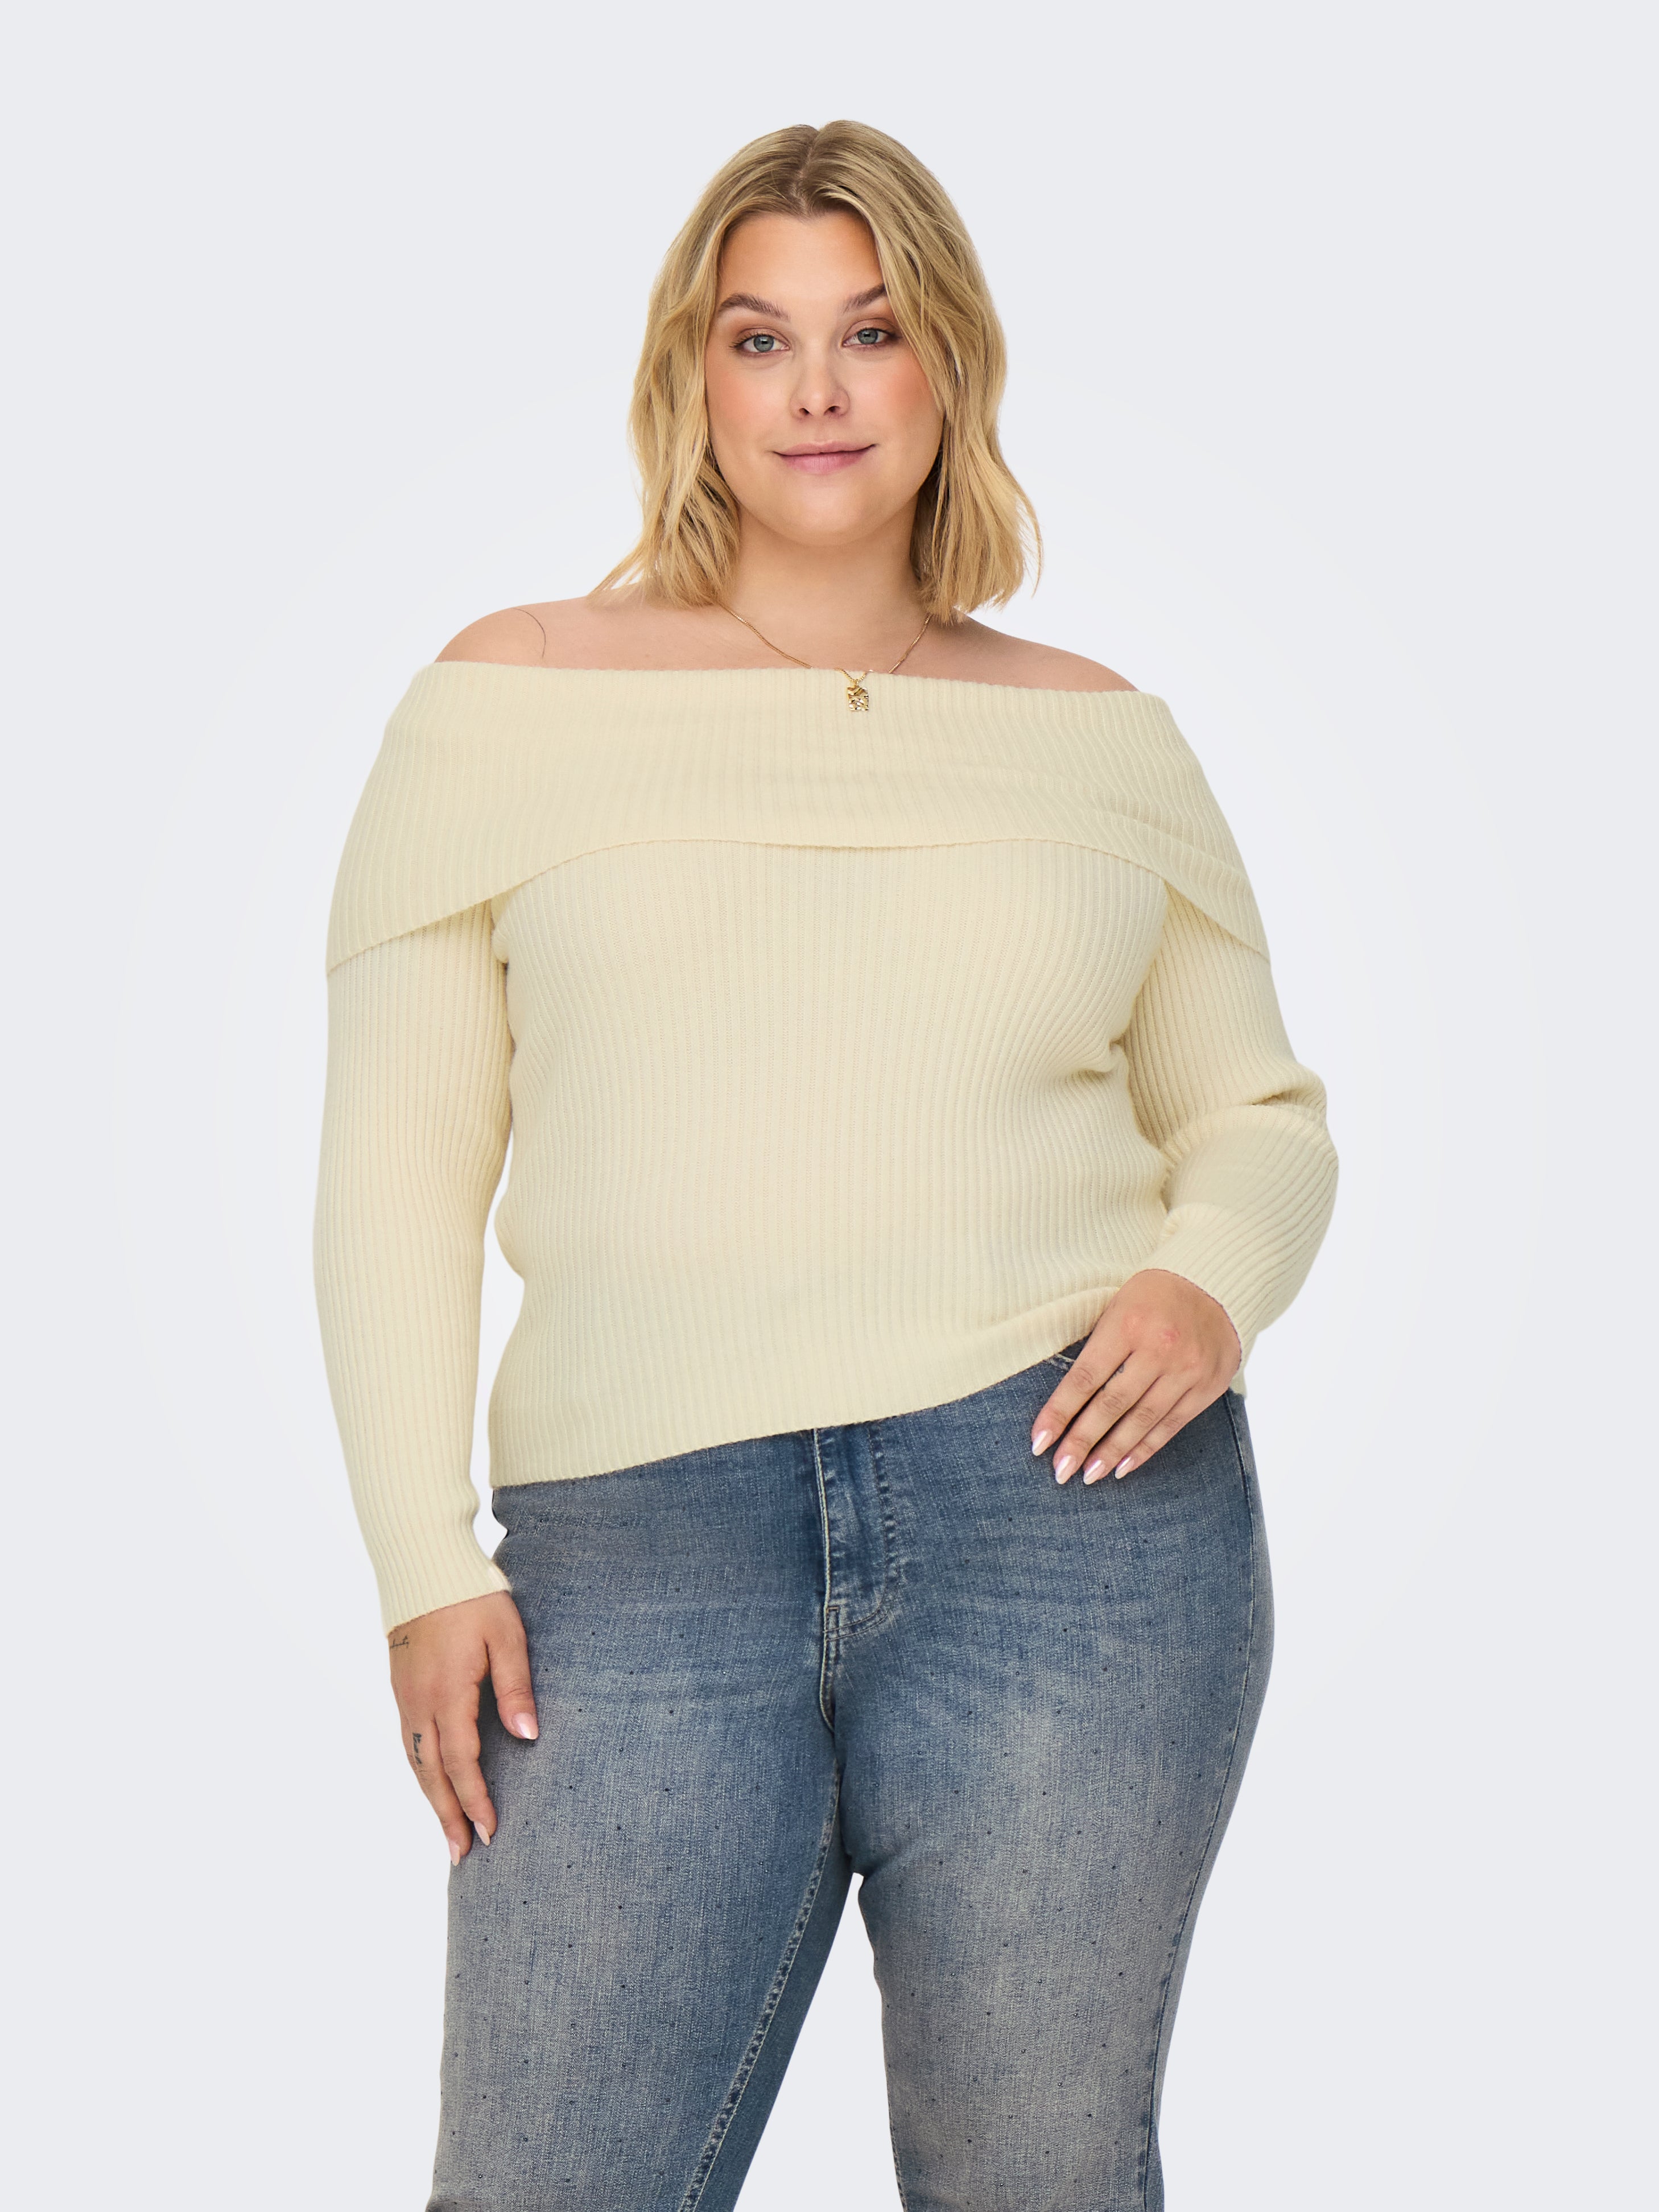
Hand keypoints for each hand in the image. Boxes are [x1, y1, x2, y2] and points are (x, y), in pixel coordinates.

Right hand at [386, 1591, 538, 1862]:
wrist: (425, 1567)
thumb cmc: (472, 1598)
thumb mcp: (506, 1636)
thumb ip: (515, 1688)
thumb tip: (528, 1737)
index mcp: (448, 1693)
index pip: (462, 1762)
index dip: (476, 1800)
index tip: (490, 1833)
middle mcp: (420, 1702)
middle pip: (432, 1774)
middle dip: (447, 1817)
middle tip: (461, 1857)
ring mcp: (405, 1696)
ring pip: (416, 1761)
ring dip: (431, 1799)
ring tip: (446, 1832)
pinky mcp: (401, 1687)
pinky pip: (409, 1742)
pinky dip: (421, 1772)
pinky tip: (431, 1783)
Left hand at [1030, 1269, 1241, 1485]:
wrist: (1215, 1285)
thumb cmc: (1153, 1296)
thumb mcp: (1117, 1307)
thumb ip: (1097, 1349)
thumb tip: (1066, 1403)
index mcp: (1128, 1324)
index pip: (1085, 1378)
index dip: (1059, 1413)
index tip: (1038, 1442)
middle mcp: (1159, 1349)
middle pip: (1111, 1405)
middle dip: (1082, 1442)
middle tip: (1060, 1471)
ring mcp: (1186, 1370)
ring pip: (1141, 1421)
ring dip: (1111, 1453)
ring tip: (1088, 1475)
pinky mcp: (1206, 1386)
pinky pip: (1171, 1425)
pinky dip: (1145, 1449)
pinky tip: (1123, 1467)